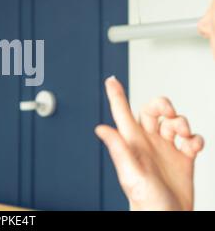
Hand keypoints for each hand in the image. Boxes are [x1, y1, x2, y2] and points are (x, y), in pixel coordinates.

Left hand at [95, 76, 203, 210]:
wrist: (169, 218)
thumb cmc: (147, 202)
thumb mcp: (132, 174)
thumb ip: (119, 150)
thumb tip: (100, 128)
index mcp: (133, 143)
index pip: (122, 113)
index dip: (116, 95)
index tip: (110, 80)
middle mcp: (148, 143)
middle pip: (152, 111)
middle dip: (162, 105)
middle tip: (169, 113)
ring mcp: (166, 150)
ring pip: (174, 122)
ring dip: (182, 122)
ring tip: (183, 136)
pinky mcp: (183, 159)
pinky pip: (191, 138)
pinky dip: (196, 138)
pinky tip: (193, 148)